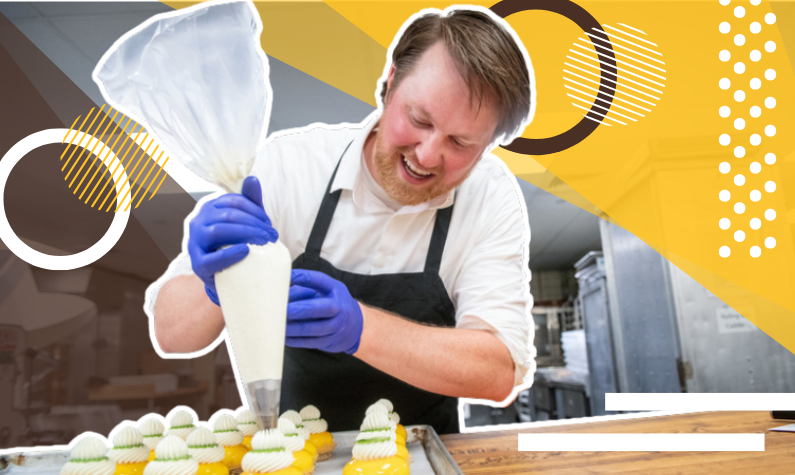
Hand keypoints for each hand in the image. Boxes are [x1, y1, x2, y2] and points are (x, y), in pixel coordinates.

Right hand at [188, 176, 277, 304]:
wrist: (229, 276)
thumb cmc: (237, 244)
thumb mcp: (246, 222)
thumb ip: (250, 202)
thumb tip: (252, 179)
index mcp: (209, 209)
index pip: (233, 201)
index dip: (255, 210)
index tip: (268, 224)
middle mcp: (198, 222)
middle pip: (228, 215)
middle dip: (255, 223)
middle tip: (272, 235)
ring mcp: (195, 243)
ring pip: (218, 231)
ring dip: (246, 234)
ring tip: (264, 242)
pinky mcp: (198, 265)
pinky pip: (211, 259)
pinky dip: (229, 254)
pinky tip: (246, 251)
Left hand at [286, 269, 363, 354]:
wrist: (356, 326)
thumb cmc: (334, 303)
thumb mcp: (327, 289)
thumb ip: (306, 287)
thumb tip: (283, 289)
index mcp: (336, 290)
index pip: (320, 280)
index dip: (304, 277)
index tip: (288, 276)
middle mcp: (338, 308)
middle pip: (318, 308)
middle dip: (299, 309)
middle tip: (282, 309)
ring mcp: (335, 327)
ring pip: (312, 329)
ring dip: (293, 328)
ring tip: (277, 324)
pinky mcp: (328, 341)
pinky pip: (309, 342)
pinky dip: (295, 340)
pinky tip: (283, 336)